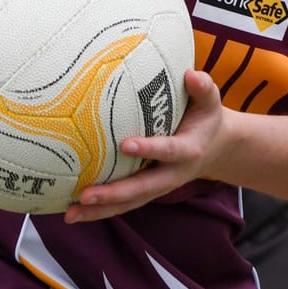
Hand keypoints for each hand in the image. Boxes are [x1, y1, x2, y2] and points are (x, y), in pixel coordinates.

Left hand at [65, 69, 226, 223]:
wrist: (217, 148)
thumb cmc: (206, 117)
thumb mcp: (210, 101)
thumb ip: (203, 87)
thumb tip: (190, 74)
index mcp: (188, 151)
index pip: (168, 151)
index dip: (149, 149)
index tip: (125, 145)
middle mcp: (173, 174)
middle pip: (142, 189)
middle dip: (114, 194)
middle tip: (86, 195)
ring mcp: (159, 187)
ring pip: (129, 203)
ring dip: (100, 210)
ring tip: (70, 214)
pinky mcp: (148, 192)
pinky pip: (124, 204)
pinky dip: (100, 210)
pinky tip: (72, 211)